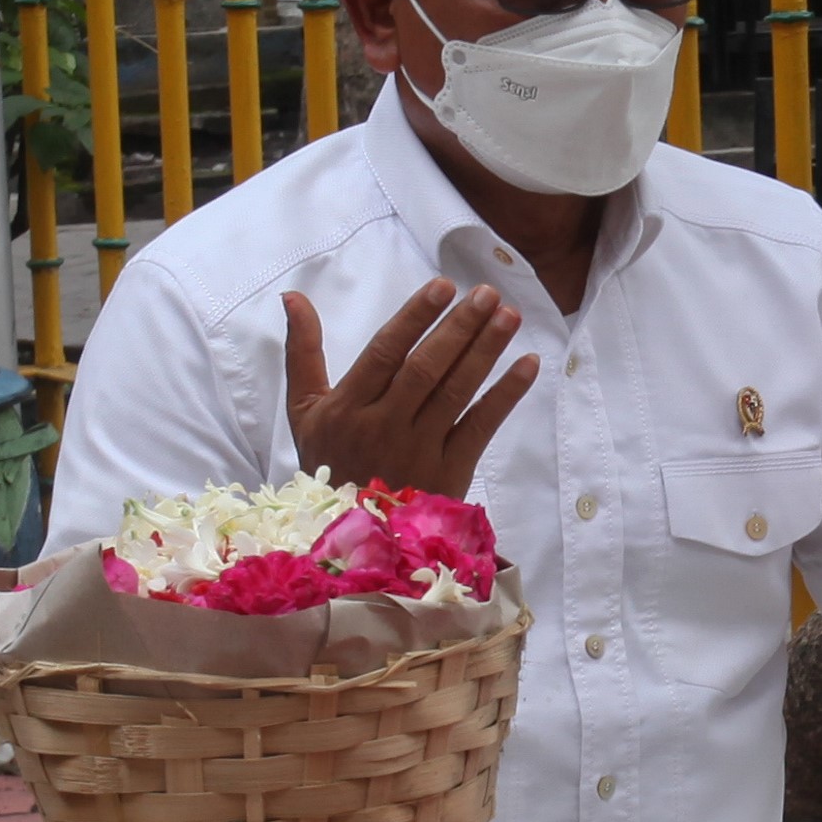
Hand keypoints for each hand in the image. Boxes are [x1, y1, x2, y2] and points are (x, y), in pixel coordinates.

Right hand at [284, 280, 535, 497]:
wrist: (352, 535)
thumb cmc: (330, 461)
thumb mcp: (303, 410)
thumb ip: (302, 352)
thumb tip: (293, 297)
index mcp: (347, 407)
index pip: (385, 352)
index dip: (415, 317)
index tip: (443, 286)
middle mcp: (383, 425)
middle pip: (426, 369)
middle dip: (459, 328)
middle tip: (487, 294)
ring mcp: (419, 449)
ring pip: (455, 393)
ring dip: (486, 352)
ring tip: (509, 316)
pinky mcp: (450, 470)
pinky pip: (481, 427)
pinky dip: (507, 395)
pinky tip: (528, 364)